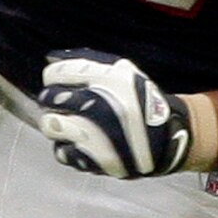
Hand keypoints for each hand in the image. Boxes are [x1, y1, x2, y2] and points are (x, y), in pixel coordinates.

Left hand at [38, 51, 193, 177]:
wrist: (168, 139)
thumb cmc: (141, 102)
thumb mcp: (122, 71)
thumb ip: (86, 61)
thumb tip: (50, 58)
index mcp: (108, 79)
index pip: (55, 74)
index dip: (54, 78)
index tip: (61, 84)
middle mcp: (101, 104)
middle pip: (49, 98)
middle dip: (52, 100)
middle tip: (63, 105)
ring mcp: (97, 134)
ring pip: (51, 126)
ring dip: (58, 124)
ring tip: (72, 125)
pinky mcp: (97, 159)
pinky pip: (62, 152)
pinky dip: (68, 148)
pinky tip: (81, 143)